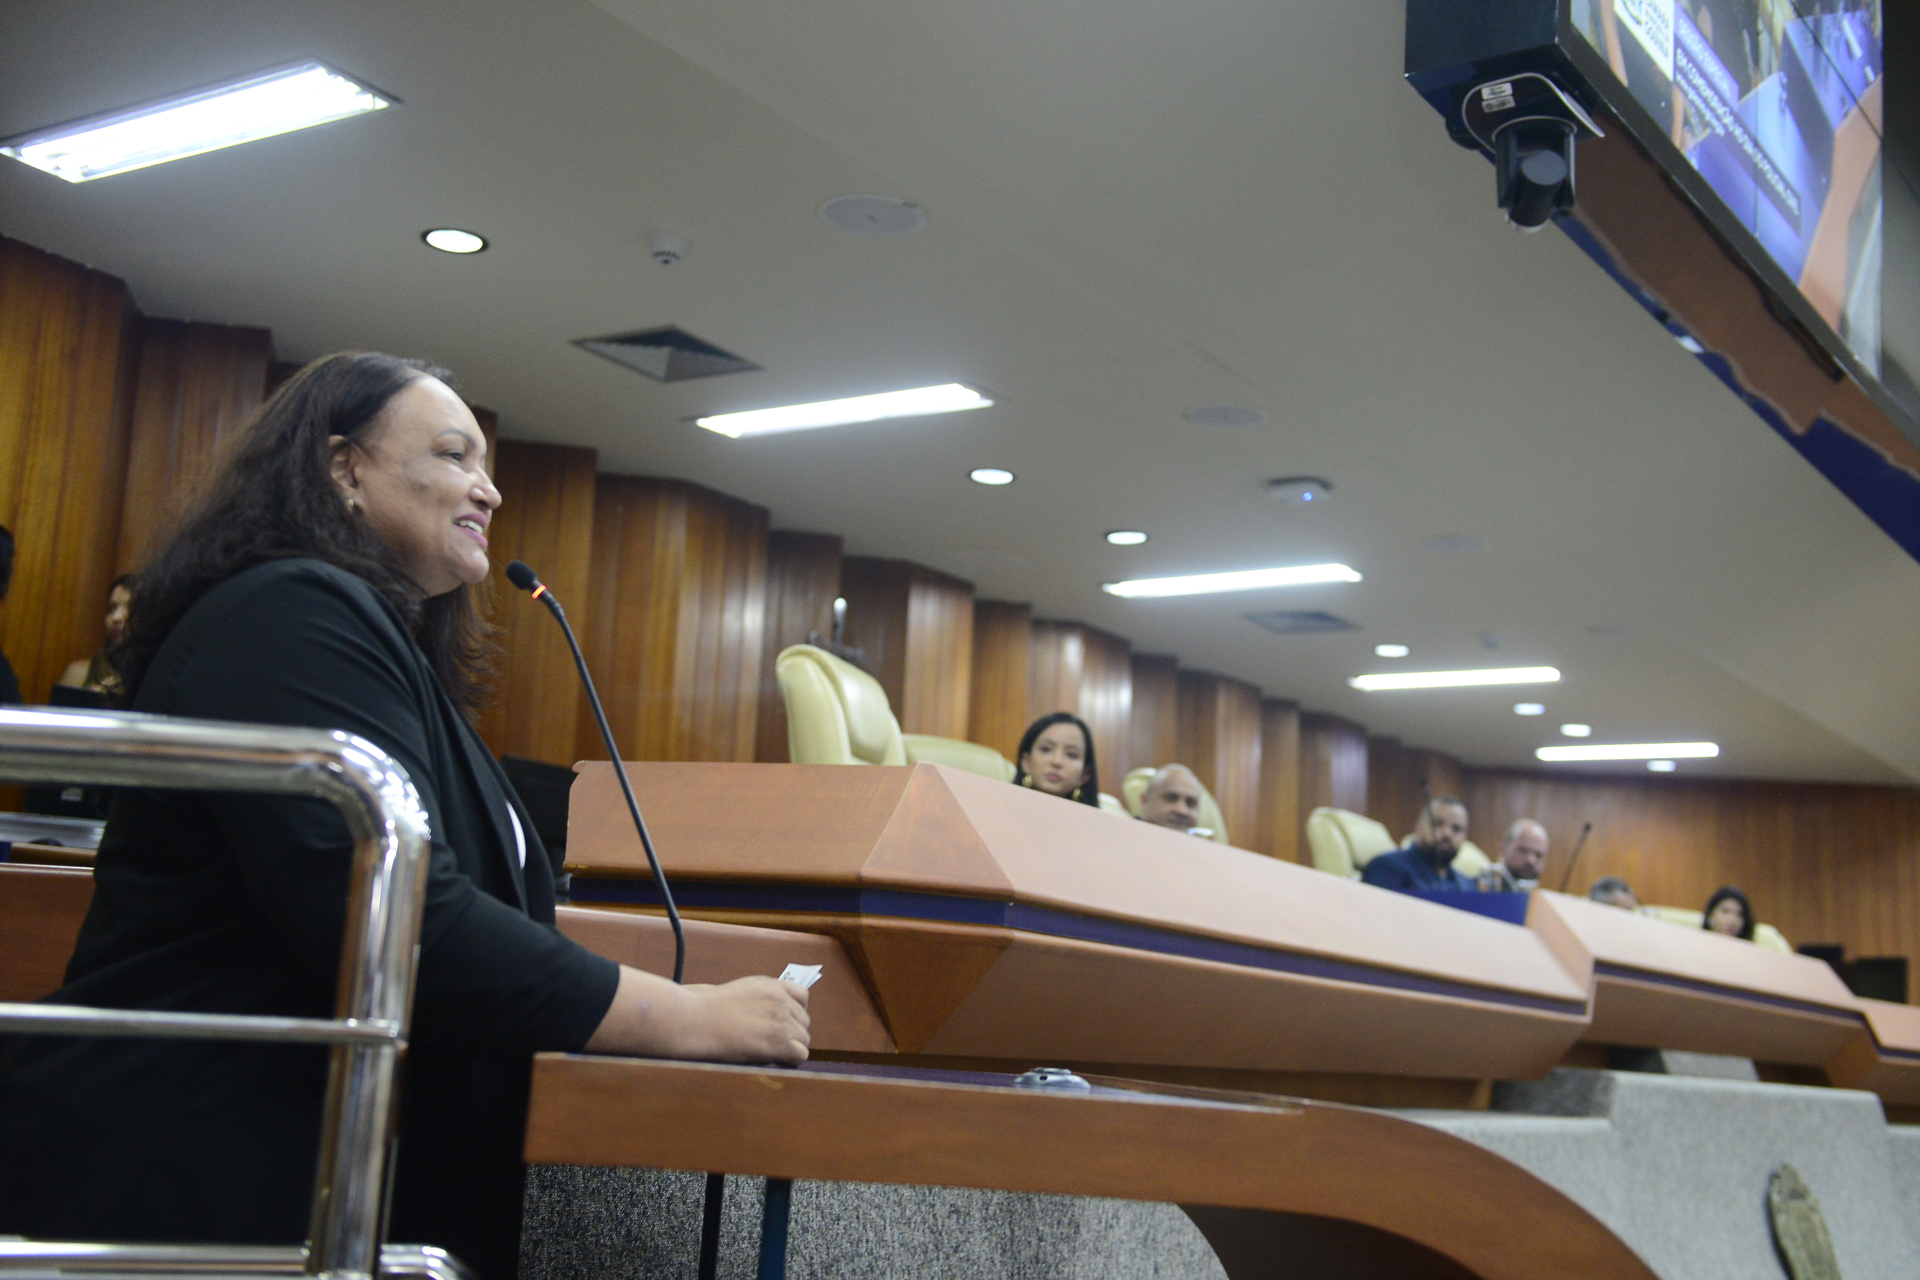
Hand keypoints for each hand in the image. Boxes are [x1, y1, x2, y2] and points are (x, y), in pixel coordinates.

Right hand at [583, 967, 809, 1064]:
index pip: (802, 996)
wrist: (696, 1021)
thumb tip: (771, 1017)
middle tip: (773, 1044)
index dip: (795, 1012)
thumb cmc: (707, 1009)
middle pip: (804, 1021)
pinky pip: (800, 1055)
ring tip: (772, 1055)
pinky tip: (775, 1062)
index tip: (784, 1024)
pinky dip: (790, 1061)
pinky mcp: (778, 1041)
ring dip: (791, 1048)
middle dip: (792, 1033)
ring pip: (804, 1039)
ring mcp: (781, 1020)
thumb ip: (760, 999)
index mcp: (771, 985)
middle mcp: (780, 1000)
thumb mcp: (739, 992)